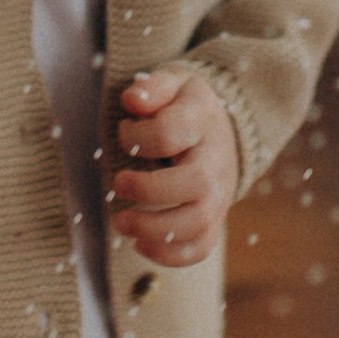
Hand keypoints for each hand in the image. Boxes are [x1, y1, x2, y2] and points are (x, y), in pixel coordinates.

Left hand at [107, 65, 240, 266]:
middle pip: (196, 183)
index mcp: (202, 120)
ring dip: (156, 229)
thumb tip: (133, 100)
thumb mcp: (173, 82)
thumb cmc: (184, 106)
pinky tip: (141, 244)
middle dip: (151, 190)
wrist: (220, 129)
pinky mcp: (213, 218)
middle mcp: (215, 160)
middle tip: (118, 184)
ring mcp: (218, 194)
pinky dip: (170, 255)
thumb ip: (153, 88)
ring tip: (121, 223)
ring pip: (199, 222)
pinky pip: (201, 247)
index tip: (124, 132)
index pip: (175, 131)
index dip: (140, 135)